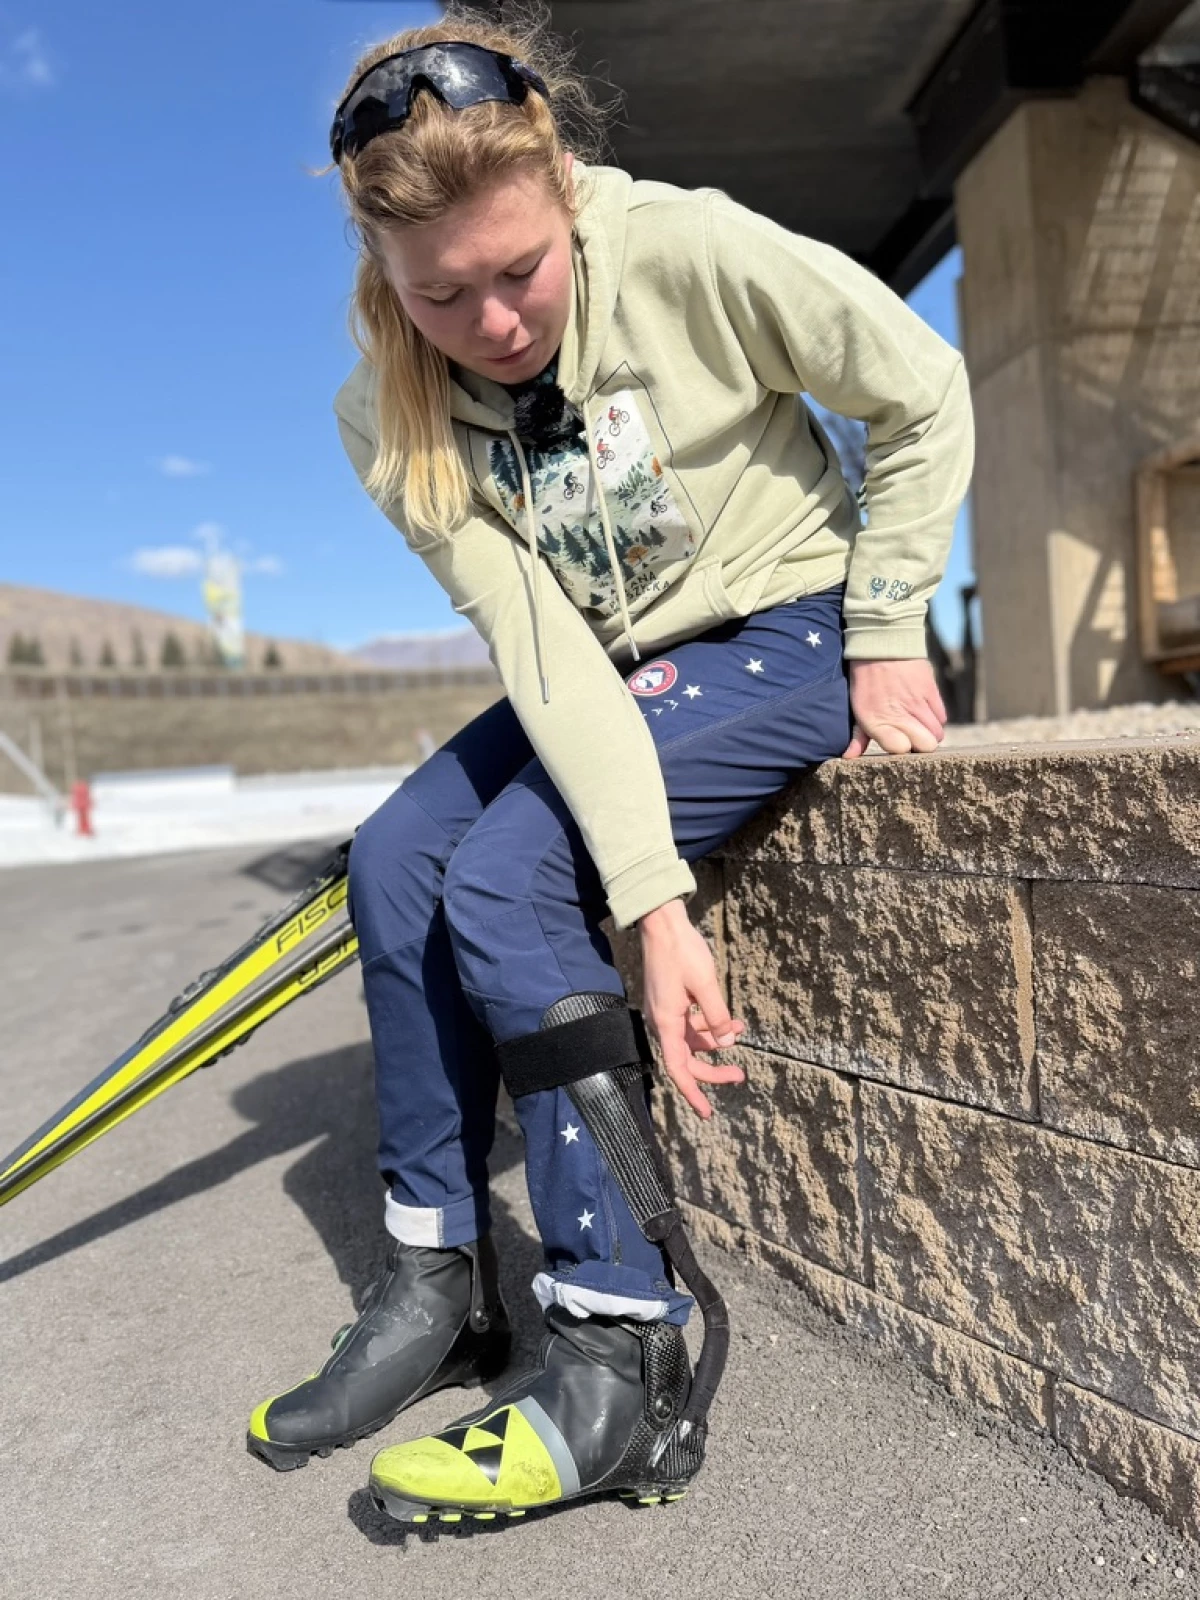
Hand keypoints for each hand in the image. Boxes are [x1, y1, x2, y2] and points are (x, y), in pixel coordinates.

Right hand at [638, 899, 745, 1117]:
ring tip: (741, 1032)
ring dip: (715, 1041)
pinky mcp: (670, 1002)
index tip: (707, 1113)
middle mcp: (662, 1022)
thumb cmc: (681, 951)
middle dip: (713, 1069)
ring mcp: (665, 1012)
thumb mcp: (706, 985)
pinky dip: (709, 1024)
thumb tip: (725, 1044)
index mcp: (667, 1022)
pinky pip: (690, 1023)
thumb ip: (717, 1017)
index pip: (678, 1068)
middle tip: (740, 1075)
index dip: (693, 1093)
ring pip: (691, 1040)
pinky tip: (729, 1019)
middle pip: (687, 1058)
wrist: (661, 923)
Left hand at [842, 658, 946, 758]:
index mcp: (876, 720)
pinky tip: (925, 714)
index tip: (898, 743)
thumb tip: (849, 757)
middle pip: (925, 745)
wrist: (882, 644)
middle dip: (920, 745)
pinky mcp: (931, 691)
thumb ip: (857, 735)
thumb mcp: (857, 707)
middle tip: (912, 737)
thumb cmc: (866, 680)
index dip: (901, 748)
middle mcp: (899, 714)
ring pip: (937, 734)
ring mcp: (917, 703)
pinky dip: (936, 719)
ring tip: (919, 726)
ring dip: (929, 734)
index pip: (901, 749)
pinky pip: (942, 717)